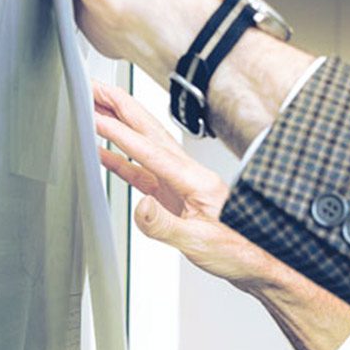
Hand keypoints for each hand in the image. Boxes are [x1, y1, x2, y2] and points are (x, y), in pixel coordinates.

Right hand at [93, 85, 255, 277]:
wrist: (255, 261)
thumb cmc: (238, 250)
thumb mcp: (200, 242)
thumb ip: (166, 225)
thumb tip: (140, 207)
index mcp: (194, 180)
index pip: (150, 151)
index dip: (121, 134)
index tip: (97, 118)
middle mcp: (186, 175)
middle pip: (147, 131)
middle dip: (120, 106)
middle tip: (94, 88)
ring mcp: (178, 183)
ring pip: (143, 145)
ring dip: (118, 124)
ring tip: (94, 108)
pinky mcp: (172, 196)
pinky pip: (140, 171)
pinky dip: (120, 159)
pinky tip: (103, 153)